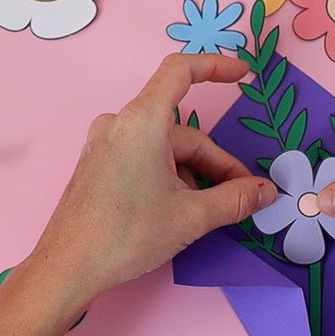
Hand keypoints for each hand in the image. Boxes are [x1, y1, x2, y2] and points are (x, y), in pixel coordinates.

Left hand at [29, 53, 276, 304]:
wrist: (66, 269)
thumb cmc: (126, 236)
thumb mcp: (191, 217)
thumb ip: (236, 199)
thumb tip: (268, 191)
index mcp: (142, 122)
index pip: (180, 71)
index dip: (216, 66)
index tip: (243, 74)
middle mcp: (121, 123)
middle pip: (184, 132)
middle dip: (216, 163)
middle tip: (241, 195)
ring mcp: (106, 142)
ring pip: (167, 148)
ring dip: (194, 174)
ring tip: (207, 210)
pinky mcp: (100, 162)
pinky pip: (147, 157)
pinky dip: (171, 175)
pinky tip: (178, 208)